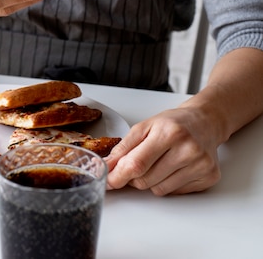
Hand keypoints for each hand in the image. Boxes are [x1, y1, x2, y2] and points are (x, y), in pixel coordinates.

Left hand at [104, 106, 221, 195]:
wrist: (205, 122)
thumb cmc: (173, 124)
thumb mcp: (144, 127)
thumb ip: (123, 148)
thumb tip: (107, 167)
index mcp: (169, 133)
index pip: (137, 164)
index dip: (118, 176)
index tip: (108, 181)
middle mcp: (188, 149)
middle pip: (145, 180)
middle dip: (134, 177)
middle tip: (138, 164)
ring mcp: (201, 165)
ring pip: (159, 190)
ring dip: (151, 181)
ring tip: (158, 163)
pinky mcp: (209, 177)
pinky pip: (175, 193)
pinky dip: (167, 184)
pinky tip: (173, 168)